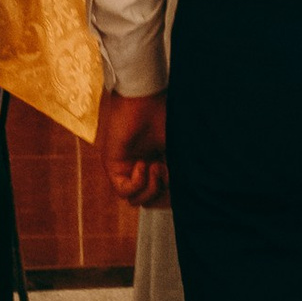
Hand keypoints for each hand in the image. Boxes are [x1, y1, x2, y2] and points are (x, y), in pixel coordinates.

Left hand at [98, 89, 170, 208]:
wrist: (144, 99)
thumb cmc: (162, 116)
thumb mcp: (178, 150)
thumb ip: (181, 172)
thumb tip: (189, 193)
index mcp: (155, 165)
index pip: (160, 196)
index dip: (171, 196)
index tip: (179, 181)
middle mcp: (140, 170)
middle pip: (148, 201)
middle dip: (161, 193)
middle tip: (166, 171)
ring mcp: (125, 169)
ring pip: (135, 200)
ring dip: (150, 188)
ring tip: (156, 166)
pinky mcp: (112, 166)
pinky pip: (123, 190)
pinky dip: (137, 182)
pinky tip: (143, 164)